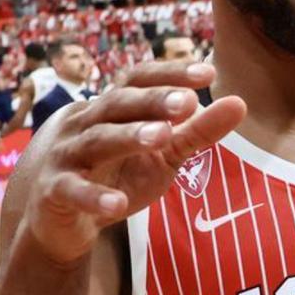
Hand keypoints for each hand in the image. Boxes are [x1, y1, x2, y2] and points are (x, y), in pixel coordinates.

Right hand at [21, 62, 245, 264]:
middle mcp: (86, 122)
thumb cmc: (118, 174)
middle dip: (153, 101)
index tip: (208, 73)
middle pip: (118, 103)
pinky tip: (117, 204)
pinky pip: (73, 191)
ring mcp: (66, 155)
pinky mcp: (53, 191)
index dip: (170, 73)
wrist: (63, 220)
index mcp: (112, 107)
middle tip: (188, 103)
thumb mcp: (163, 154)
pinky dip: (93, 197)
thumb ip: (198, 130)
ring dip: (129, 137)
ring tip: (162, 136)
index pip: (139, 79)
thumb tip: (240, 102)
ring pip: (97, 140)